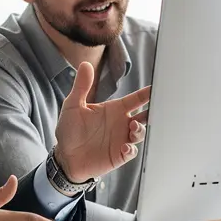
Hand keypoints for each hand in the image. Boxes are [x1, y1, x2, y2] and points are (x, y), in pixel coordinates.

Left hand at [54, 62, 150, 181]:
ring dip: (140, 129)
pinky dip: (131, 149)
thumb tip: (85, 64)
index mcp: (114, 109)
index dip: (145, 94)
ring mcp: (121, 139)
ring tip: (133, 126)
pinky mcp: (118, 155)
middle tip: (154, 108)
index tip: (155, 88)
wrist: (64, 156)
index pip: (134, 100)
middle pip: (144, 116)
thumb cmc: (69, 130)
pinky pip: (132, 152)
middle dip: (152, 112)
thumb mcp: (73, 105)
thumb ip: (81, 86)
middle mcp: (121, 124)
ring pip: (140, 133)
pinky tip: (125, 146)